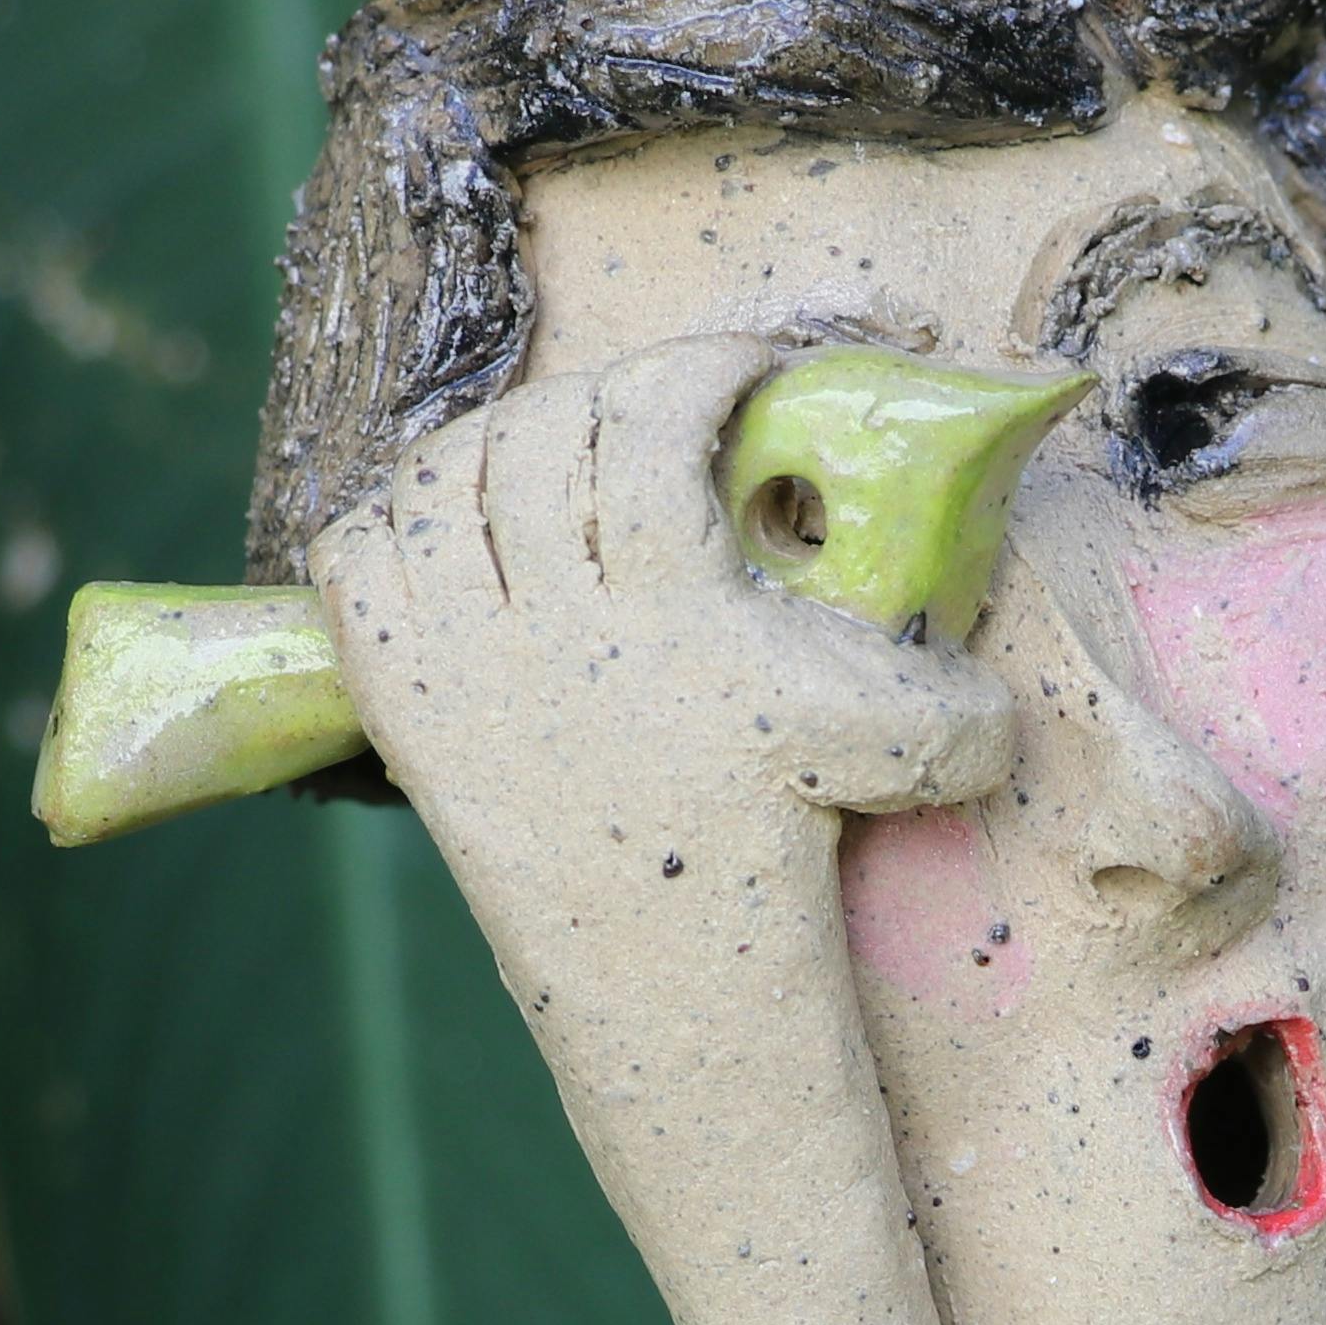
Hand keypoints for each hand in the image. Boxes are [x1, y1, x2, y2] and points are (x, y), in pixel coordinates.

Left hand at [306, 331, 1011, 973]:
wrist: (678, 963)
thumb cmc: (799, 838)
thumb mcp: (919, 742)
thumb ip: (960, 664)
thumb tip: (970, 574)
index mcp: (669, 601)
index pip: (654, 416)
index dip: (702, 361)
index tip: (741, 367)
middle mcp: (551, 618)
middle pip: (537, 434)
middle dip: (600, 392)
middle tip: (647, 411)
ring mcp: (463, 660)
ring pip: (436, 479)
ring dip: (494, 442)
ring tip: (549, 453)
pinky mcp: (401, 706)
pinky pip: (355, 559)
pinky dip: (394, 522)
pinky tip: (458, 532)